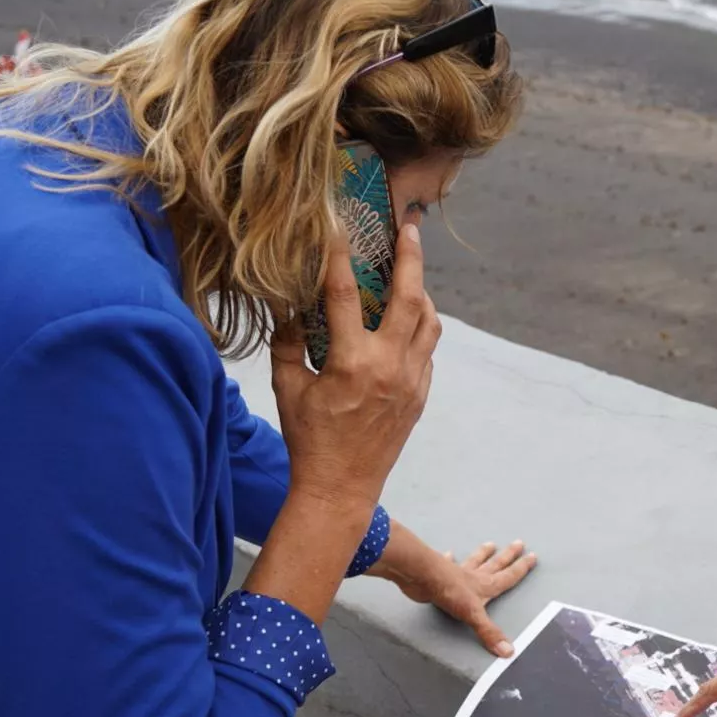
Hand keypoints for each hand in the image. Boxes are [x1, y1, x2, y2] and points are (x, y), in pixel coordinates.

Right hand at [271, 225, 438, 513]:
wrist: (342, 488)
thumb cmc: (308, 440)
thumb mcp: (288, 388)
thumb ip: (287, 343)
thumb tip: (286, 306)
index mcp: (352, 363)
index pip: (346, 296)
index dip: (340, 258)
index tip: (340, 228)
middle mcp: (389, 367)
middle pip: (410, 298)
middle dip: (411, 258)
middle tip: (410, 229)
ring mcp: (411, 381)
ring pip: (430, 323)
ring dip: (422, 294)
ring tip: (409, 276)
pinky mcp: (420, 395)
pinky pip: (428, 350)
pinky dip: (420, 329)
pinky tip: (405, 322)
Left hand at [395, 540, 537, 656]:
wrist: (422, 577)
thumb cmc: (449, 593)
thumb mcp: (473, 616)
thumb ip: (489, 633)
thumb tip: (508, 651)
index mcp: (485, 586)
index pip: (508, 577)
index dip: (521, 568)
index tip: (532, 556)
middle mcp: (475, 577)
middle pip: (496, 564)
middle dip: (509, 555)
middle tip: (518, 543)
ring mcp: (458, 573)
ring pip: (475, 561)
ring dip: (483, 554)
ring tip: (491, 544)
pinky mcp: (441, 573)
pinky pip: (449, 563)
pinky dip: (451, 559)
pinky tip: (450, 553)